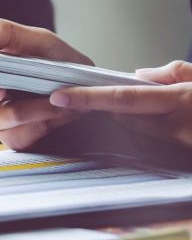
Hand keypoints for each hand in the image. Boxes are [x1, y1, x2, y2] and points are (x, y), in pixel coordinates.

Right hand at [0, 18, 91, 148]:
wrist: (87, 91)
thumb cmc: (59, 63)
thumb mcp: (40, 40)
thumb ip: (8, 33)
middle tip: (4, 90)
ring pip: (6, 116)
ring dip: (36, 107)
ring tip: (57, 98)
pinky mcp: (13, 139)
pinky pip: (20, 135)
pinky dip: (43, 123)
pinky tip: (57, 113)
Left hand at [48, 61, 191, 148]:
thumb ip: (173, 73)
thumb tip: (139, 74)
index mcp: (180, 102)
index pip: (123, 99)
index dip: (88, 97)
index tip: (60, 96)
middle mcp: (175, 130)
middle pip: (123, 119)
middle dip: (118, 110)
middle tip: (133, 101)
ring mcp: (176, 152)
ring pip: (135, 138)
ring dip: (137, 128)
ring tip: (164, 118)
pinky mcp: (177, 166)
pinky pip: (151, 154)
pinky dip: (151, 143)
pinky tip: (171, 136)